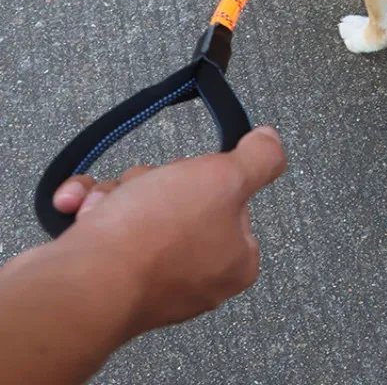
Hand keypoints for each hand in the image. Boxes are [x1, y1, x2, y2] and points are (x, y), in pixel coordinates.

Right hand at [52, 126, 286, 336]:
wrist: (80, 285)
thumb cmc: (157, 236)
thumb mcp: (226, 178)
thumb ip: (258, 158)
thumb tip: (271, 140)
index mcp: (234, 260)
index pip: (232, 199)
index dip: (209, 177)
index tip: (195, 176)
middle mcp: (195, 276)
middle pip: (179, 197)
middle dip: (153, 182)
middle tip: (148, 192)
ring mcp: (147, 280)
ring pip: (136, 206)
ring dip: (116, 194)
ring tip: (106, 207)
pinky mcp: (104, 279)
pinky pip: (101, 226)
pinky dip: (88, 207)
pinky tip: (76, 206)